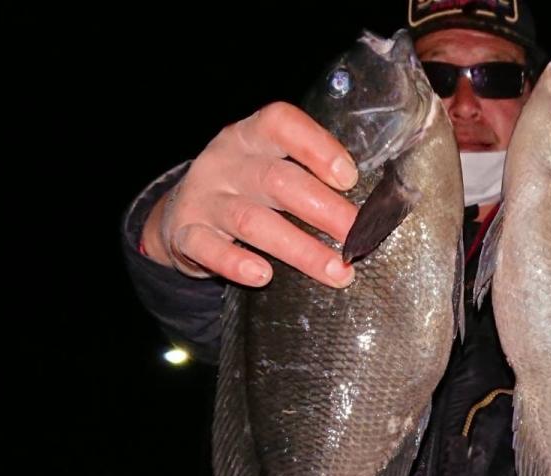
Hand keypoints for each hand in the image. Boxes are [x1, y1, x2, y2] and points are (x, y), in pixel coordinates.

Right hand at [141, 102, 360, 287]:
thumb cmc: (246, 190)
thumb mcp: (268, 167)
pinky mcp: (185, 234)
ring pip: (251, 221)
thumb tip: (371, 209)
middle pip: (276, 180)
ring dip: (300, 249)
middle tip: (357, 237)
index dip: (316, 146)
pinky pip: (208, 249)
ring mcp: (203, 198)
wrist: (179, 214)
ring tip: (337, 272)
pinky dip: (235, 264)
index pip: (280, 123)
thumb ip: (307, 176)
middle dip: (324, 210)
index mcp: (250, 137)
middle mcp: (226, 162)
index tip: (349, 177)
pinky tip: (263, 276)